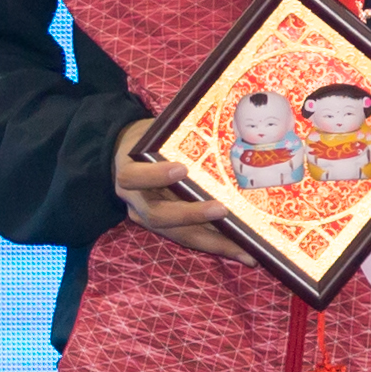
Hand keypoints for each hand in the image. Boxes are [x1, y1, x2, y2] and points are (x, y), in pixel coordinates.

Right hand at [111, 120, 248, 259]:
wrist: (125, 158)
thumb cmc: (146, 141)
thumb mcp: (152, 132)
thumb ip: (172, 132)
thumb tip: (213, 118)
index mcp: (128, 173)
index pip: (135, 177)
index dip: (156, 175)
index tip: (181, 168)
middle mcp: (135, 202)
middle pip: (159, 215)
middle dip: (191, 215)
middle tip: (222, 210)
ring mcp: (150, 219)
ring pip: (178, 234)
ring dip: (213, 242)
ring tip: (244, 249)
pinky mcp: (167, 229)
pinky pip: (191, 239)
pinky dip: (218, 246)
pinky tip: (245, 253)